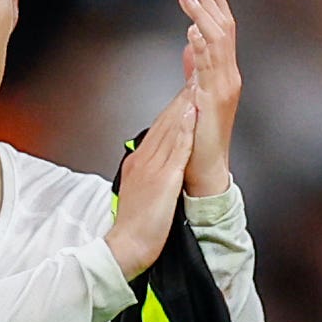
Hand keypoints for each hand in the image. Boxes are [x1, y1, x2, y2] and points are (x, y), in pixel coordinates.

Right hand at [110, 88, 198, 277]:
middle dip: (181, 96)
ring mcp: (153, 168)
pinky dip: (185, 129)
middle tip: (193, 74)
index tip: (186, 89)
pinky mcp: (163, 179)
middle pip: (165, 121)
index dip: (174, 106)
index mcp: (138, 162)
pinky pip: (177, 149)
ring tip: (196, 82)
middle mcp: (144, 159)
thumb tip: (153, 166)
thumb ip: (146, 175)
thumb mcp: (138, 192)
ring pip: (171, 128)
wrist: (125, 248)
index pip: (159, 128)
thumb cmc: (133, 227)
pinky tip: (192, 113)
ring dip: (184, 104)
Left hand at [175, 0, 239, 195]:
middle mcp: (229, 75)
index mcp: (224, 72)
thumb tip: (188, 43)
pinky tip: (193, 32)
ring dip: (201, 16)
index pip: (222, 28)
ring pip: (217, 43)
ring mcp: (224, 88)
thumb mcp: (194, 93)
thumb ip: (194, 68)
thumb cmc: (199, 136)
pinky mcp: (215, 102)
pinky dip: (202, 49)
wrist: (206, 169)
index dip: (214, 1)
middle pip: (223, 27)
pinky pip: (210, 70)